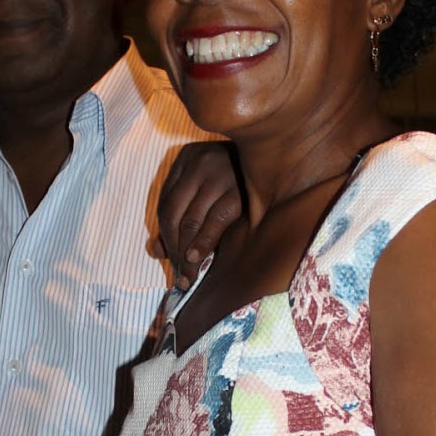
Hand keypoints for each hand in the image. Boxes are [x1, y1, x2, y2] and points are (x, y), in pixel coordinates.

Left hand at [152, 141, 241, 287]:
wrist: (280, 159)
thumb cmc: (240, 180)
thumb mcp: (204, 191)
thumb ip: (178, 217)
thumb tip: (155, 251)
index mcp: (187, 159)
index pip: (165, 204)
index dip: (164, 235)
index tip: (169, 259)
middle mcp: (199, 163)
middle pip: (173, 213)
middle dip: (173, 248)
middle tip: (179, 276)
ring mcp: (219, 174)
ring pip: (190, 221)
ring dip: (185, 253)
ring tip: (187, 276)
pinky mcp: (239, 189)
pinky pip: (215, 221)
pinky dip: (203, 242)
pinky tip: (198, 259)